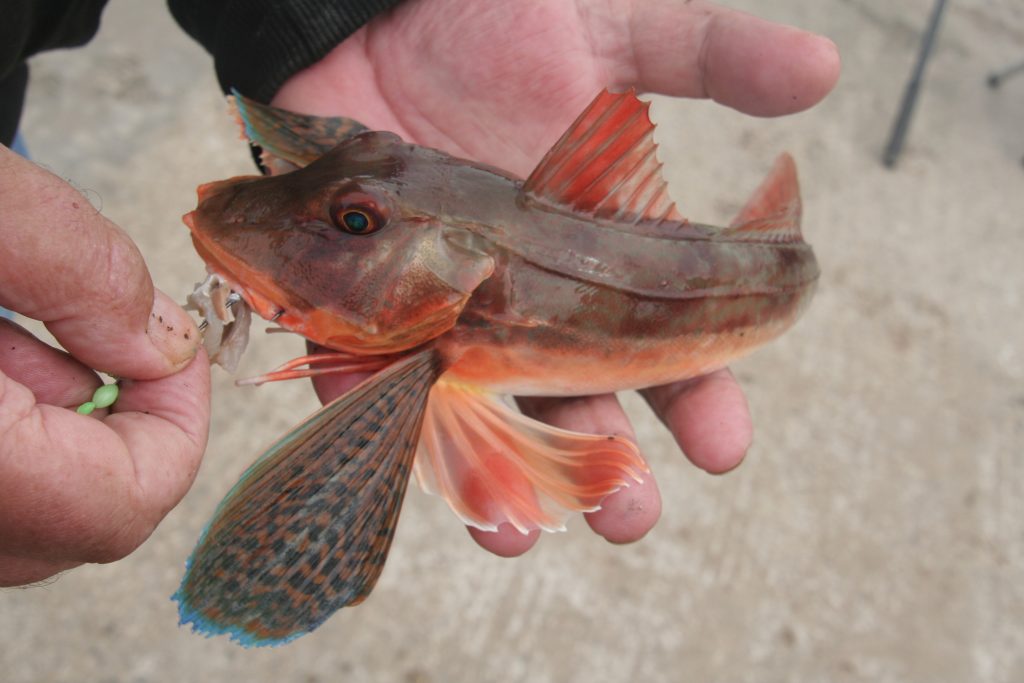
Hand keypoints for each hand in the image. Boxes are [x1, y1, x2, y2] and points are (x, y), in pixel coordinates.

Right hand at [0, 145, 210, 585]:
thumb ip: (75, 268)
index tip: (174, 346)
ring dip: (44, 405)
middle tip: (89, 320)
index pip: (121, 506)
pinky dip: (3, 414)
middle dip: (112, 409)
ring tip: (5, 307)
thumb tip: (161, 341)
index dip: (178, 423)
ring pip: (28, 496)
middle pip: (77, 514)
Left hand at [271, 0, 839, 554]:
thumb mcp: (612, 29)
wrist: (376, 8)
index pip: (667, 347)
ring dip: (504, 477)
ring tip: (518, 528)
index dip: (702, 398)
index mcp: (600, 258)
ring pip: (485, 416)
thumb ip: (710, 53)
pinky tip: (414, 464)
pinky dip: (390, 423)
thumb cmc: (492, 21)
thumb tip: (819, 70)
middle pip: (581, 401)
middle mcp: (530, 298)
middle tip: (629, 513)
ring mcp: (448, 307)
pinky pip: (373, 377)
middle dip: (609, 468)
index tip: (722, 445)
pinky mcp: (365, 300)